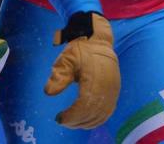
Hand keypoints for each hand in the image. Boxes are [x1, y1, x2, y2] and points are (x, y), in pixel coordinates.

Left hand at [44, 11, 119, 128]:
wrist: (98, 40)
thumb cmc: (80, 49)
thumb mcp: (66, 59)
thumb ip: (58, 76)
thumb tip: (48, 93)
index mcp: (95, 79)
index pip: (84, 105)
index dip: (72, 116)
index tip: (59, 118)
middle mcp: (107, 87)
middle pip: (92, 113)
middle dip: (76, 121)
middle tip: (63, 121)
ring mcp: (113, 90)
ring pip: (101, 115)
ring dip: (86, 123)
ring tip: (71, 122)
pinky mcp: (115, 92)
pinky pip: (108, 112)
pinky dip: (96, 120)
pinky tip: (85, 121)